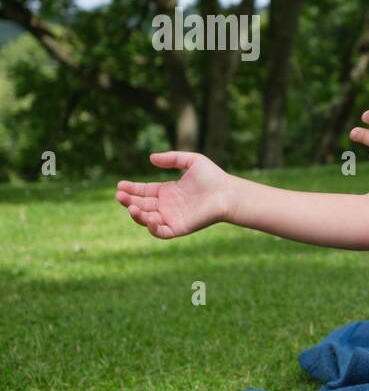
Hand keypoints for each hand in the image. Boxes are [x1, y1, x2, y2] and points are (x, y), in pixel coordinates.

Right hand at [115, 152, 232, 238]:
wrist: (228, 193)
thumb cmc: (213, 177)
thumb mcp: (191, 161)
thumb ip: (171, 158)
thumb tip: (151, 158)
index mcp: (168, 191)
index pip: (144, 191)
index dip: (131, 189)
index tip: (120, 185)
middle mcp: (167, 206)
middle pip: (142, 205)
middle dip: (128, 201)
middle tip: (119, 195)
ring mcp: (172, 218)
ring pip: (147, 219)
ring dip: (136, 214)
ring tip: (130, 206)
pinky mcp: (179, 228)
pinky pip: (161, 232)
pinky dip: (151, 228)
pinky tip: (147, 218)